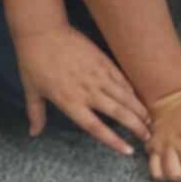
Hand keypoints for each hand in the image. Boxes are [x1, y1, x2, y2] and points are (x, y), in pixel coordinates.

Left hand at [13, 25, 149, 155]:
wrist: (42, 31)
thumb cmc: (33, 61)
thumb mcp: (31, 90)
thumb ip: (36, 113)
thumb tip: (33, 133)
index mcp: (70, 101)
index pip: (96, 127)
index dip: (114, 141)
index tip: (127, 150)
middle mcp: (88, 91)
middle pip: (119, 113)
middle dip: (137, 127)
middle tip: (147, 136)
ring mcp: (98, 76)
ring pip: (126, 97)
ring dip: (140, 110)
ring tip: (149, 120)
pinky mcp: (104, 62)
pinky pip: (123, 81)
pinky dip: (132, 92)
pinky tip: (138, 99)